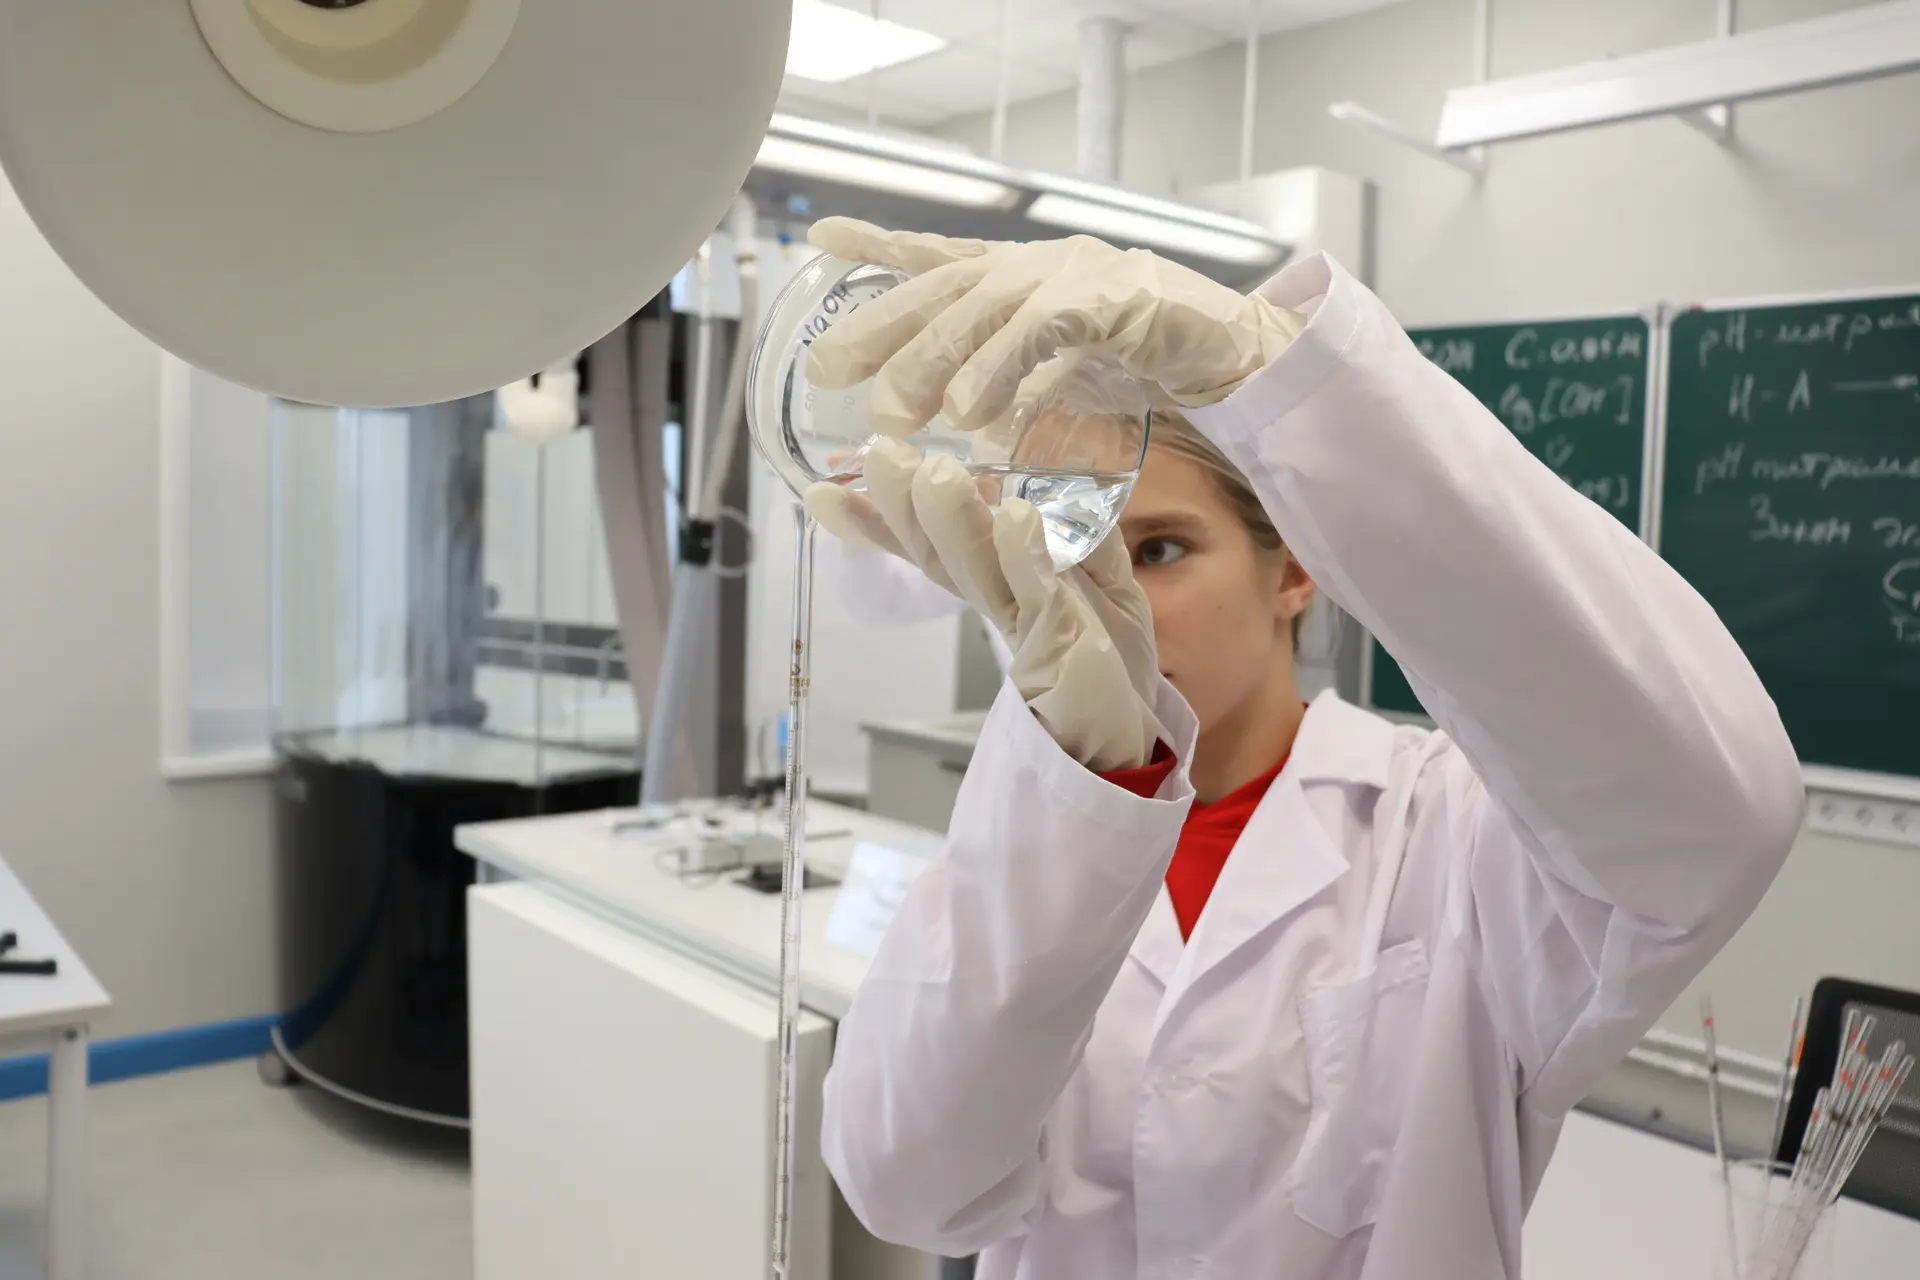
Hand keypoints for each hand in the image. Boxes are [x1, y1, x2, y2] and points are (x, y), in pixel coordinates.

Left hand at [804, 217, 1305, 436]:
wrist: (1239, 355)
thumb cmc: (1150, 365)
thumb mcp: (1062, 374)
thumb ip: (1013, 390)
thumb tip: (963, 430)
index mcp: (1025, 275)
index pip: (941, 254)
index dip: (880, 245)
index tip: (820, 238)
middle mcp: (1043, 262)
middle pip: (946, 286)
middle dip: (882, 326)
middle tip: (827, 371)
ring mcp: (1079, 272)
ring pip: (988, 309)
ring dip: (935, 362)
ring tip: (896, 412)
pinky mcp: (1117, 297)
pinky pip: (1046, 332)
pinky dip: (1005, 371)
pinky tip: (974, 413)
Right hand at [807, 438, 1160, 772]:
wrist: (1130, 737)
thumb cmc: (1108, 658)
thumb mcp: (1100, 583)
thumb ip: (1080, 538)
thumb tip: (1037, 492)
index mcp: (998, 585)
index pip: (931, 547)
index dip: (881, 522)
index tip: (825, 492)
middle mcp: (1001, 603)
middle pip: (942, 555)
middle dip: (908, 508)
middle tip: (878, 457)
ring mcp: (1030, 625)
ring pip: (982, 571)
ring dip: (957, 523)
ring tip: (934, 475)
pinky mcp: (1064, 645)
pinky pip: (1042, 595)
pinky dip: (1025, 556)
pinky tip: (1014, 515)